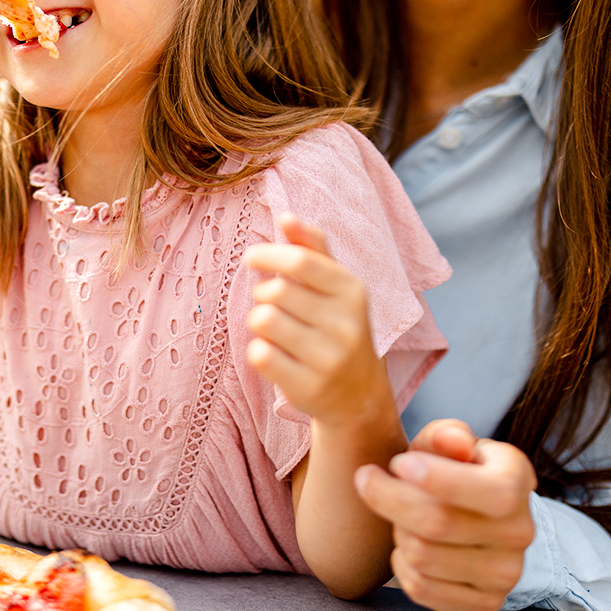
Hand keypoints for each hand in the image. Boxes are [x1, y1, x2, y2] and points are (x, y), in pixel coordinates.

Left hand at [243, 215, 393, 426]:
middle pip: (274, 292)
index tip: (251, 258)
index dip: (268, 255)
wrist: (358, 394)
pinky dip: (258, 350)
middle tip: (271, 304)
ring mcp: (328, 359)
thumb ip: (312, 248)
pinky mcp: (308, 387)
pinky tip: (274, 355)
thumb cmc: (339, 327)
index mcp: (352, 291)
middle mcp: (345, 324)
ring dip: (258, 322)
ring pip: (263, 321)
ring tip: (274, 330)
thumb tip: (286, 216)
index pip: (300, 261)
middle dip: (263, 294)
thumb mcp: (337, 286)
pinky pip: (259, 354)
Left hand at [355, 419, 536, 610]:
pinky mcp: (486, 604)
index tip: (397, 464)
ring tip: (399, 516)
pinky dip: (400, 566)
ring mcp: (507, 574)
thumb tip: (454, 441)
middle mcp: (521, 531)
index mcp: (517, 480)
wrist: (472, 518)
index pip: (490, 490)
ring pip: (423, 557)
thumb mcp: (447, 443)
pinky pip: (421, 589)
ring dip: (396, 532)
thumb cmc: (451, 470)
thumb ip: (445, 435)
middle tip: (369, 481)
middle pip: (438, 523)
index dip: (436, 478)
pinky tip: (406, 546)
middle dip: (390, 499)